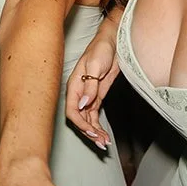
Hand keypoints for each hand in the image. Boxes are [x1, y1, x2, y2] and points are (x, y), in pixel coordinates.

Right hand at [65, 31, 117, 149]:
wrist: (114, 42)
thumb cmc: (101, 49)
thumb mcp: (96, 66)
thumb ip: (89, 86)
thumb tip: (83, 103)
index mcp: (74, 86)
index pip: (72, 111)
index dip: (81, 124)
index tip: (92, 132)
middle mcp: (78, 93)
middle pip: (79, 119)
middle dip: (89, 132)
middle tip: (101, 142)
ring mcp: (88, 96)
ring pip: (87, 120)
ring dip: (94, 133)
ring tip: (104, 143)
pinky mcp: (97, 97)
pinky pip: (94, 116)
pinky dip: (98, 126)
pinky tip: (104, 135)